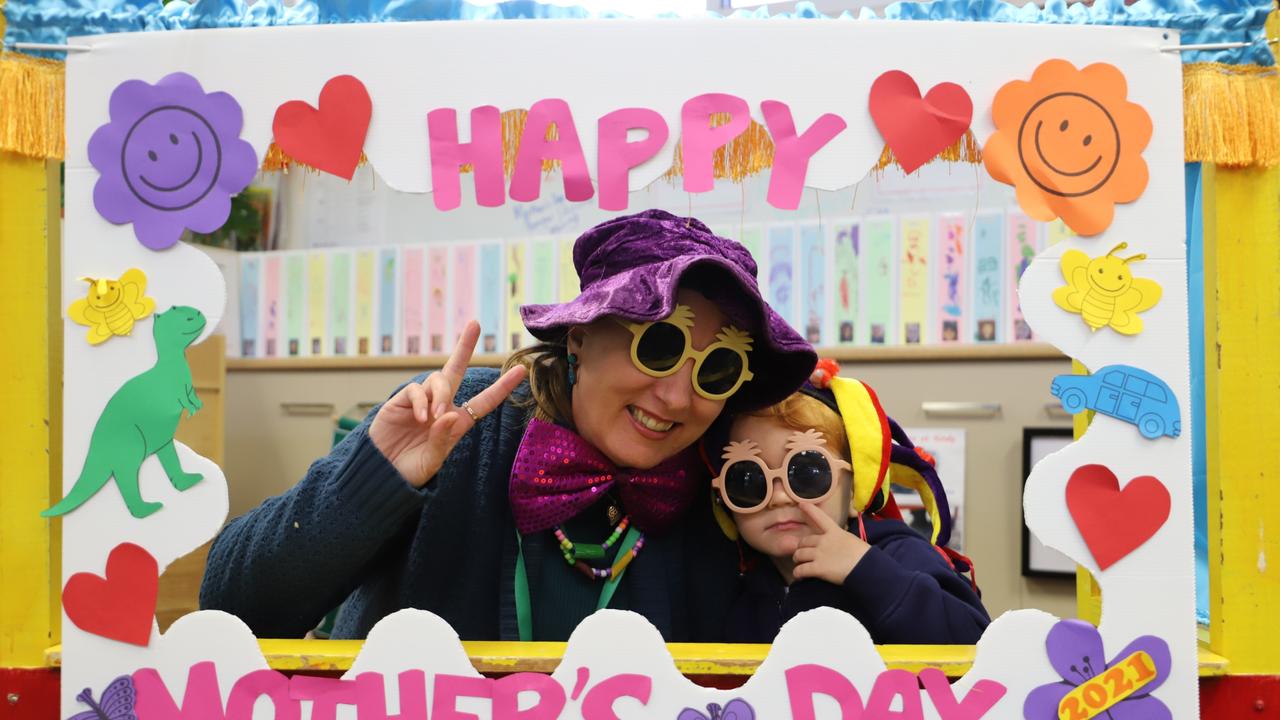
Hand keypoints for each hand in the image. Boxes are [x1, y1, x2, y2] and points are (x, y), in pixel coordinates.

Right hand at [369, 320, 526, 487]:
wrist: (380, 474)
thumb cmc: (409, 471)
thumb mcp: (431, 462)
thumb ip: (441, 440)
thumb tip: (447, 414)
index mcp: (457, 422)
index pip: (484, 401)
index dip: (502, 387)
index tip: (522, 371)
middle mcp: (441, 407)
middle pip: (456, 370)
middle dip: (465, 346)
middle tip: (475, 323)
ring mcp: (421, 402)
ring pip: (438, 380)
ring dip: (440, 394)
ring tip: (434, 416)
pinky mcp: (400, 401)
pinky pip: (415, 390)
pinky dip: (420, 402)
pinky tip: (420, 418)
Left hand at [792, 502, 870, 584]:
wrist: (866, 568)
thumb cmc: (864, 556)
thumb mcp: (852, 540)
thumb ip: (841, 540)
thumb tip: (838, 545)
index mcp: (834, 532)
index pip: (820, 517)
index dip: (809, 510)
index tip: (801, 504)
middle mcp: (824, 541)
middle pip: (804, 541)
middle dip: (801, 547)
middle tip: (802, 554)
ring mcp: (819, 554)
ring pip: (799, 555)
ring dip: (797, 560)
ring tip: (799, 565)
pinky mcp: (818, 568)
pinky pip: (801, 570)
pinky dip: (798, 573)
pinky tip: (799, 576)